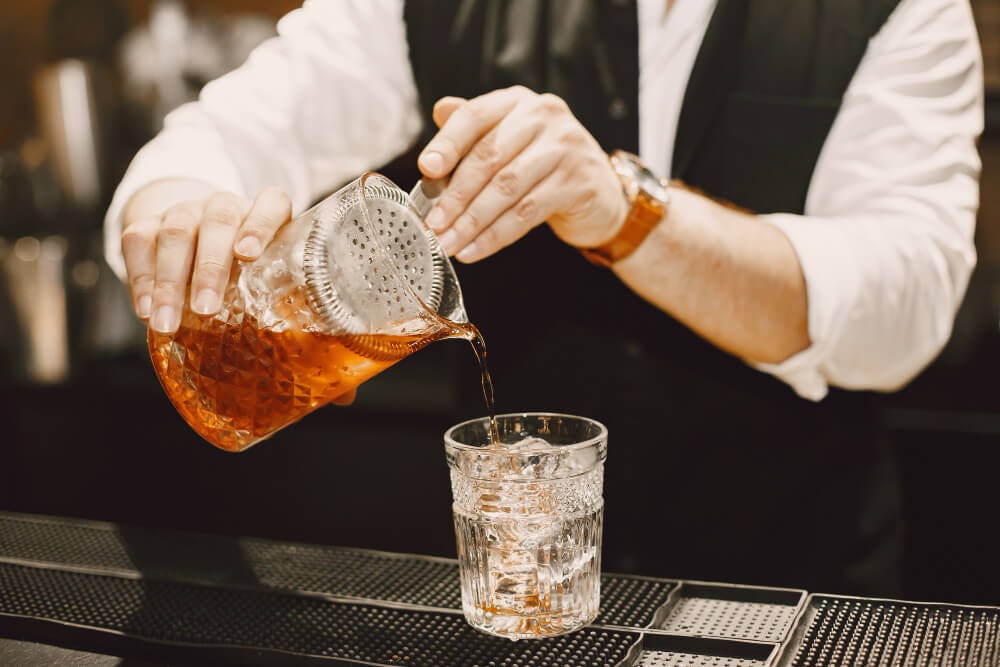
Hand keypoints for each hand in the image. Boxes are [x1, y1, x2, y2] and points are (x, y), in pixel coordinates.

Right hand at [120, 183, 291, 333]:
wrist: (195, 238)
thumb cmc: (243, 267)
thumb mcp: (264, 275)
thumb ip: (271, 295)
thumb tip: (265, 342)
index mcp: (263, 212)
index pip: (271, 204)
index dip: (259, 227)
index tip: (248, 254)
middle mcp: (224, 205)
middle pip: (218, 223)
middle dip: (209, 269)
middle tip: (205, 310)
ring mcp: (185, 210)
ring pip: (175, 234)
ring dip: (169, 283)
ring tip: (167, 323)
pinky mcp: (149, 221)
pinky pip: (138, 241)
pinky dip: (140, 279)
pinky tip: (145, 311)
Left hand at [416, 87, 627, 262]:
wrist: (600, 192)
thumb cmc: (543, 166)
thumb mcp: (508, 142)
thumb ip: (475, 131)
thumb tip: (439, 110)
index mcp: (517, 102)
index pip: (475, 116)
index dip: (448, 143)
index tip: (426, 169)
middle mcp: (543, 116)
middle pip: (489, 157)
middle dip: (455, 196)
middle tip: (433, 224)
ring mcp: (565, 148)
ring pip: (506, 188)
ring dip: (472, 221)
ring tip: (449, 243)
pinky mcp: (577, 183)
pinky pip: (527, 213)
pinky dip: (496, 235)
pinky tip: (475, 250)